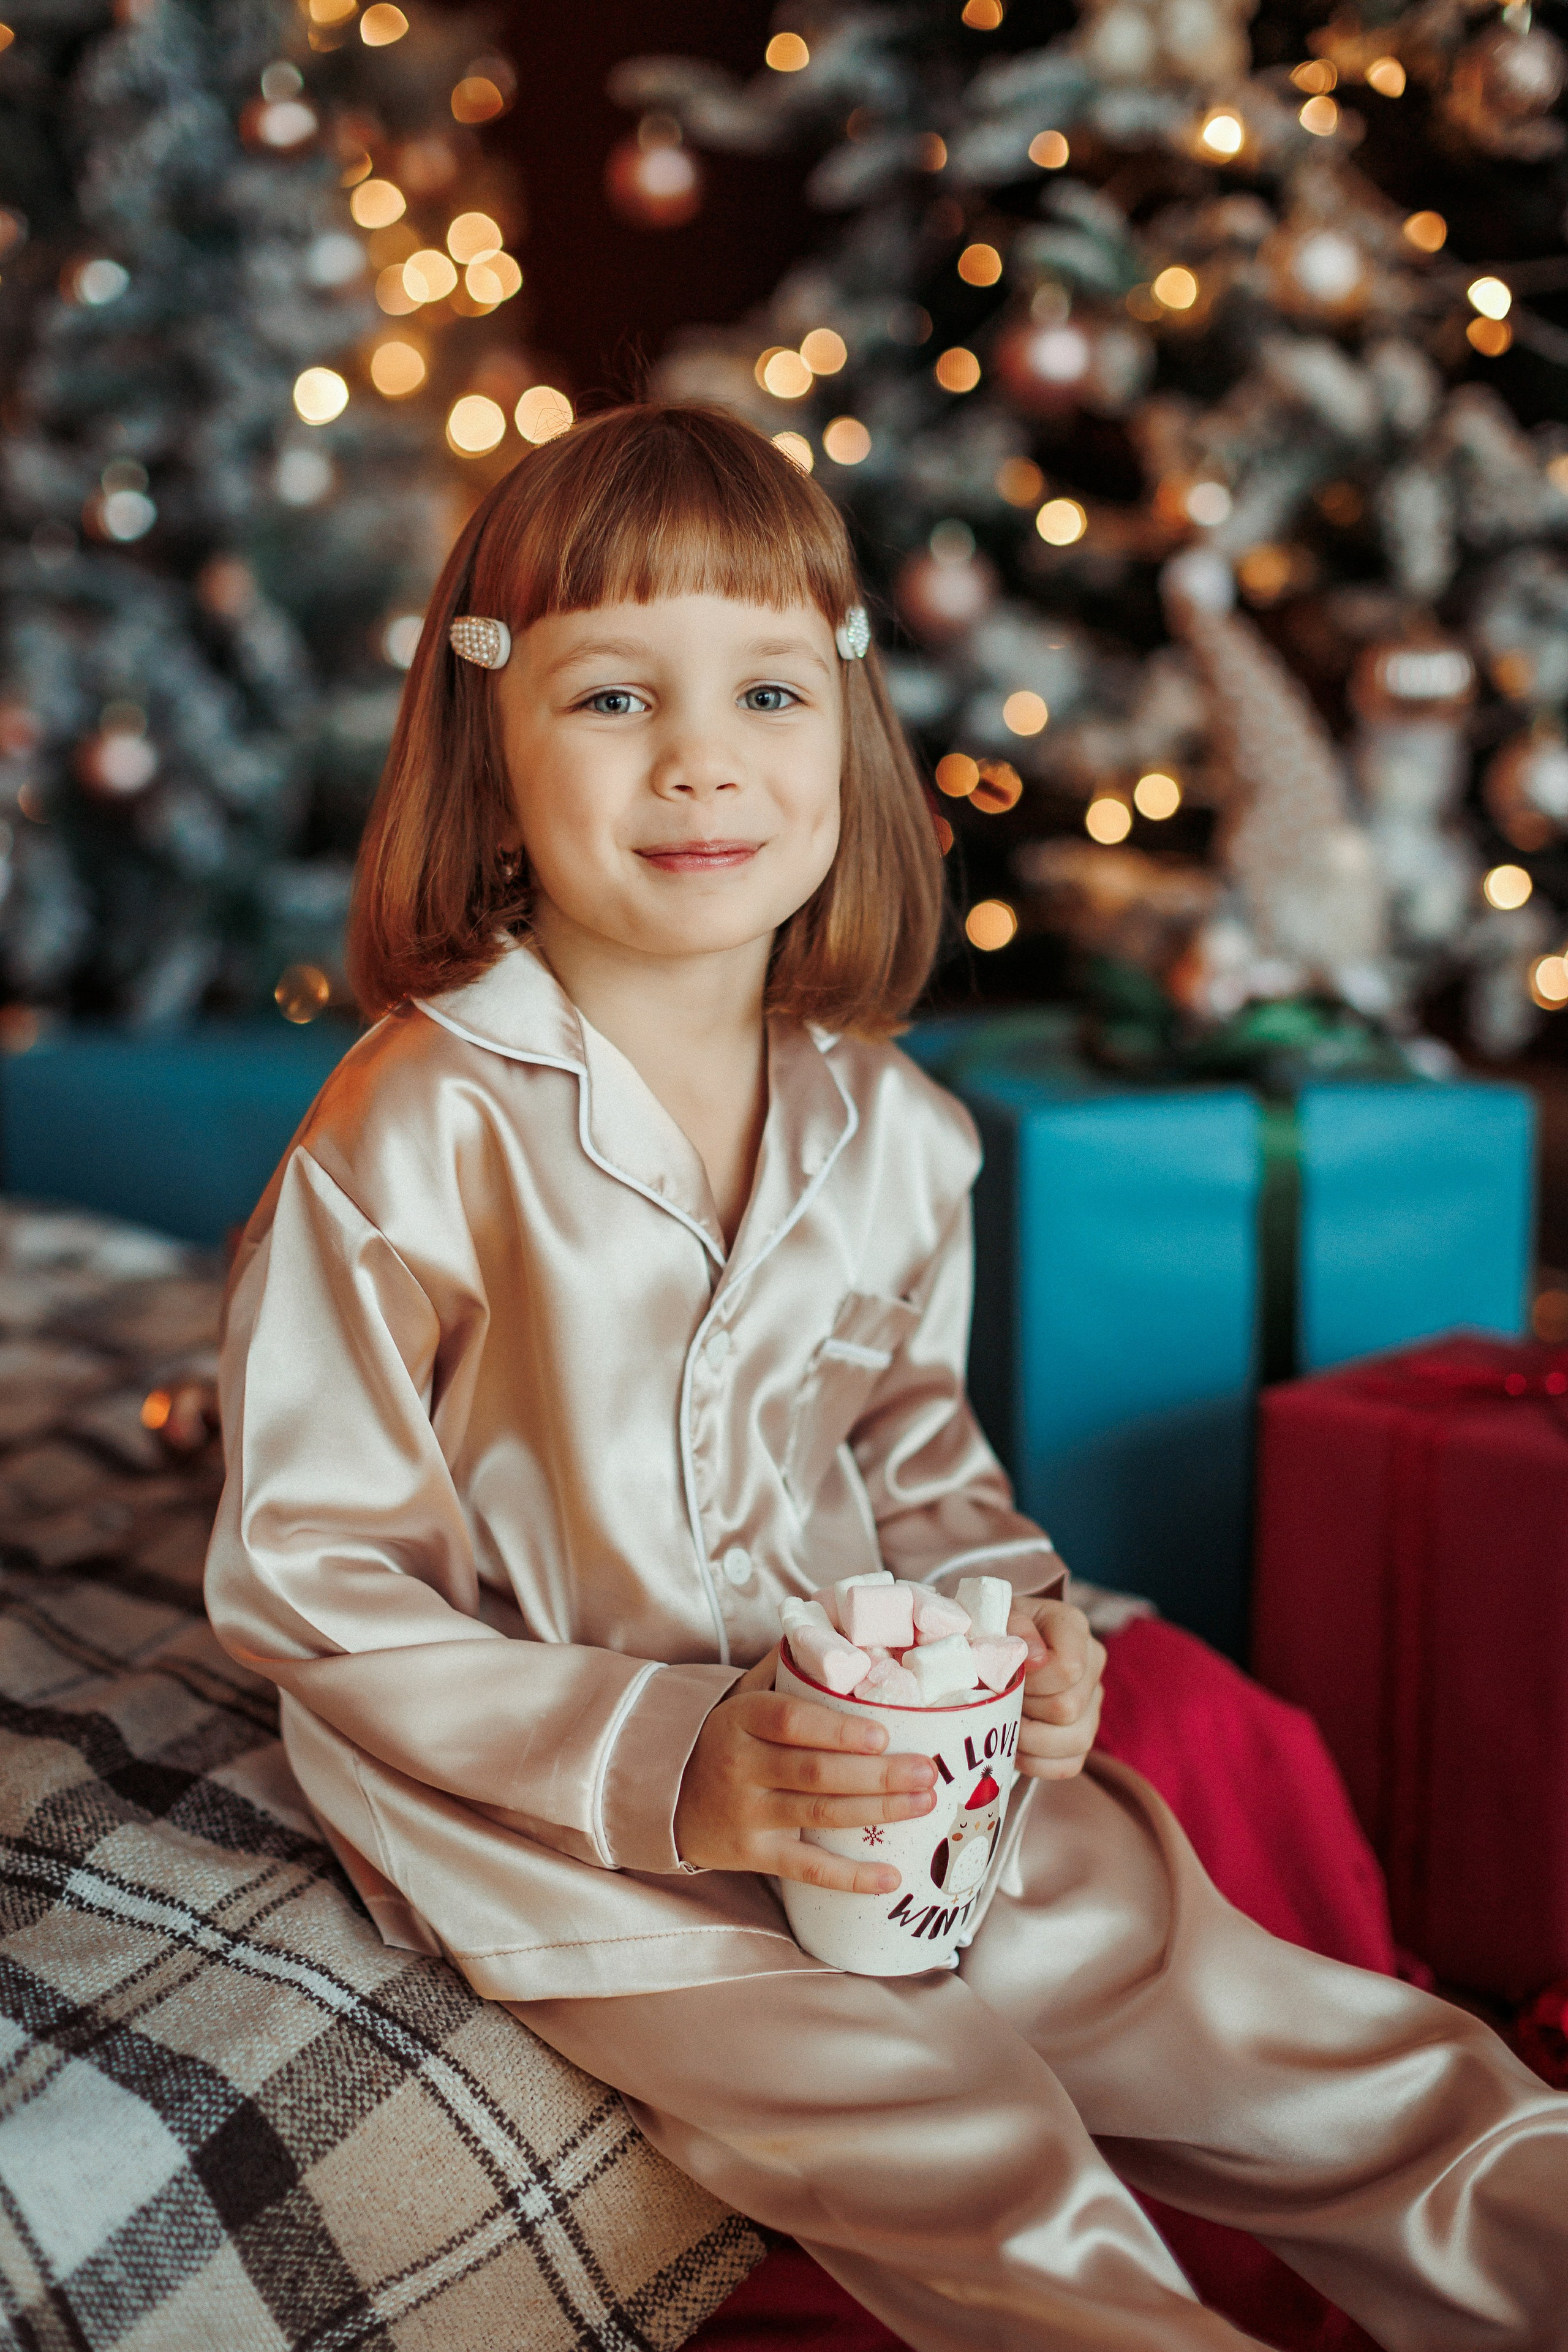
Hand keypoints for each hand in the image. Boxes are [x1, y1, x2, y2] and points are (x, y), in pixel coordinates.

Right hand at [674, 1649, 935, 1894]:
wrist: (666, 1795)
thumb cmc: (724, 1738)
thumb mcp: (742, 1696)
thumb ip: (786, 1667)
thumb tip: (838, 1631)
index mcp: (741, 1720)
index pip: (789, 1722)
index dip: (837, 1729)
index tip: (883, 1734)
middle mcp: (741, 1766)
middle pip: (814, 1771)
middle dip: (877, 1774)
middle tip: (926, 1771)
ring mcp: (746, 1813)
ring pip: (817, 1815)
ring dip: (877, 1811)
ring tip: (924, 1803)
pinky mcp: (751, 1855)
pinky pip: (806, 1868)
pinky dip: (850, 1877)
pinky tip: (891, 1877)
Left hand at [1007, 1595, 1104, 1781]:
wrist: (993, 1644)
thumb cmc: (993, 1630)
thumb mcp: (996, 1617)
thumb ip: (1014, 1628)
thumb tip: (1034, 1659)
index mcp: (1072, 1627)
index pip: (1068, 1668)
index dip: (1031, 1681)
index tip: (1005, 1675)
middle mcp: (1092, 1663)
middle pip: (1067, 1708)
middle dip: (1024, 1709)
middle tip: (999, 1699)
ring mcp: (1092, 1702)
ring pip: (1076, 1741)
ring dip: (1029, 1739)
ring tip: (1005, 1722)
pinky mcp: (1083, 1734)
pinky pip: (1070, 1765)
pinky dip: (1036, 1762)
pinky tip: (1014, 1744)